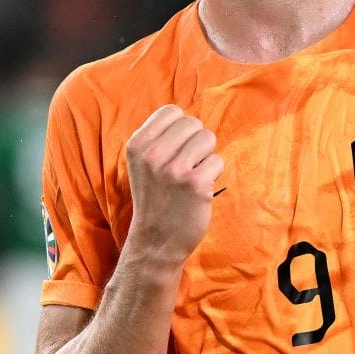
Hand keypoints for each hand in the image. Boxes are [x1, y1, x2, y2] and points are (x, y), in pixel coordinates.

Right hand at [122, 105, 223, 268]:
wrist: (156, 242)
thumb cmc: (155, 199)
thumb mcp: (143, 164)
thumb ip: (158, 138)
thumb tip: (186, 116)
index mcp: (137, 145)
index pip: (172, 111)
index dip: (181, 128)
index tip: (176, 149)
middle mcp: (152, 154)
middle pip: (192, 123)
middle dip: (196, 142)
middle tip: (186, 166)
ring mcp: (174, 169)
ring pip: (208, 138)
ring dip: (206, 157)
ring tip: (192, 176)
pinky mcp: (195, 184)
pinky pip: (217, 161)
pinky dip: (214, 174)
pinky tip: (200, 189)